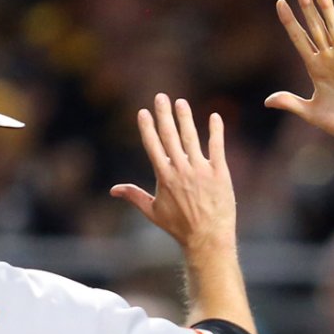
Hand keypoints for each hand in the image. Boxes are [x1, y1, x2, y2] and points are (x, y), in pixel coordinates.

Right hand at [110, 93, 235, 255]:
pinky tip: (214, 117)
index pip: (153, 146)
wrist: (207, 237)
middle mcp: (181, 170)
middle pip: (170, 136)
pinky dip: (216, 132)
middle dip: (164, 115)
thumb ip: (134, 196)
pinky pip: (217, 147)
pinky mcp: (219, 173)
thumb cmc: (179, 226)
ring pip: (191, 138)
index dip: (147, 128)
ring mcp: (201, 170)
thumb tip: (113, 190)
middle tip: (161, 97)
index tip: (143, 112)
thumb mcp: (153, 212)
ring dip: (185, 118)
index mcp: (164, 177)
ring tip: (181, 102)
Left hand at [264, 0, 333, 141]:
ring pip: (333, 29)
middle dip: (307, 7)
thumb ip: (291, 103)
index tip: (280, 3)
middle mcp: (329, 60)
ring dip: (326, 8)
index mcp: (315, 69)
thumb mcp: (311, 113)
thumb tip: (267, 101)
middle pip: (315, 27)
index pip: (299, 39)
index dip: (290, 22)